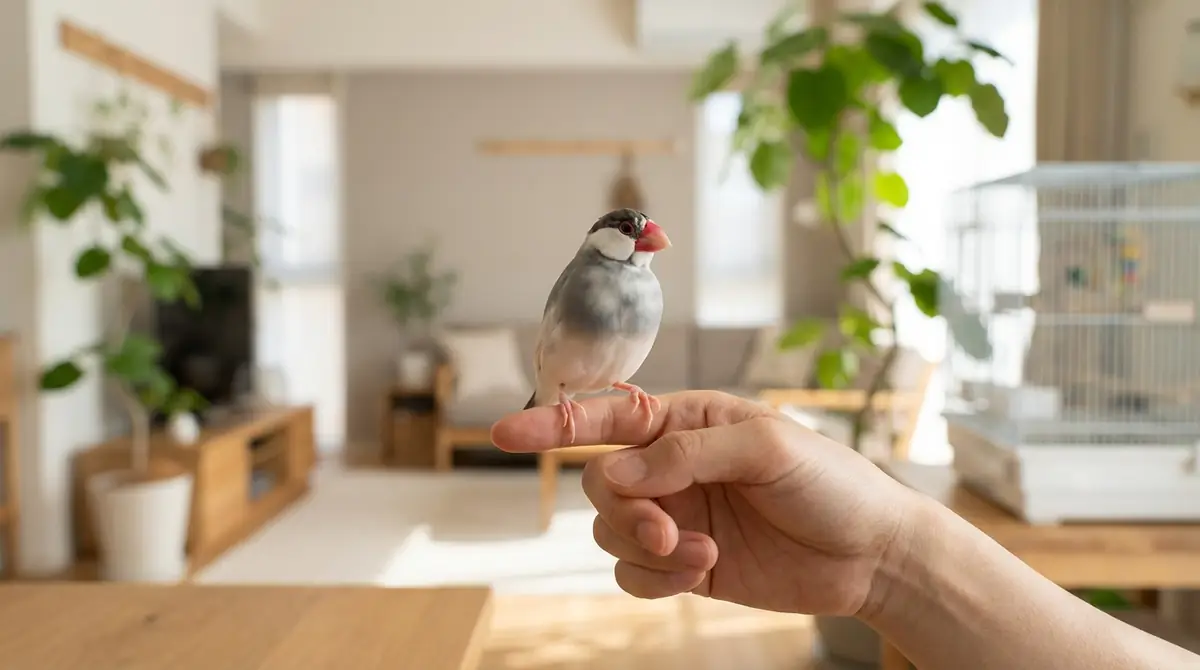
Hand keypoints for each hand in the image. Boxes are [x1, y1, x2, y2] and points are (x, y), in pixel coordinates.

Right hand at [490, 390, 916, 616]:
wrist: (870, 554)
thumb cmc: (829, 481)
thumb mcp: (765, 447)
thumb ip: (686, 453)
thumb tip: (618, 473)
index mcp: (686, 421)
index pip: (606, 417)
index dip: (553, 422)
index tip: (504, 433)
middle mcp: (672, 467)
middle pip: (601, 484)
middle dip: (623, 511)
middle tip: (665, 531)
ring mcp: (676, 517)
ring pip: (611, 533)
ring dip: (644, 547)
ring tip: (699, 553)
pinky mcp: (685, 565)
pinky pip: (634, 574)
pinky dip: (654, 578)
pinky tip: (699, 571)